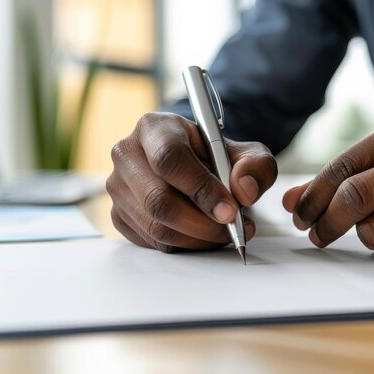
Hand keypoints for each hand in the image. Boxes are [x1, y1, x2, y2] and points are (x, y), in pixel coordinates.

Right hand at [107, 112, 277, 251]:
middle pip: (158, 200)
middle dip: (202, 223)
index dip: (201, 188)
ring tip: (225, 233)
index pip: (170, 159)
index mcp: (154, 127)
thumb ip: (255, 167)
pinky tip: (205, 235)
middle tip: (233, 229)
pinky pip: (153, 242)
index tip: (230, 210)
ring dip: (197, 239)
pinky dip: (185, 246)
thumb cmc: (217, 157)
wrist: (196, 166)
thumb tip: (244, 191)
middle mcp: (127, 154)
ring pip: (156, 226)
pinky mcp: (119, 215)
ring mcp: (118, 187)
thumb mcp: (246, 153)